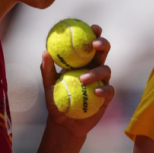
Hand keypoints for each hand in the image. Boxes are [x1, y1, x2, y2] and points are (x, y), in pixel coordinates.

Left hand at [40, 24, 113, 138]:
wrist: (64, 124)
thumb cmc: (56, 102)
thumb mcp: (48, 86)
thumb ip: (47, 70)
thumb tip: (45, 52)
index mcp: (82, 62)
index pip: (89, 44)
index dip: (94, 34)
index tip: (92, 28)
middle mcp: (94, 69)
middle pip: (103, 52)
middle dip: (102, 44)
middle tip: (94, 44)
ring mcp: (102, 82)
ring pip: (106, 70)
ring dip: (96, 72)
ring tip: (83, 79)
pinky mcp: (107, 97)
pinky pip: (109, 90)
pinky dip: (103, 89)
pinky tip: (95, 92)